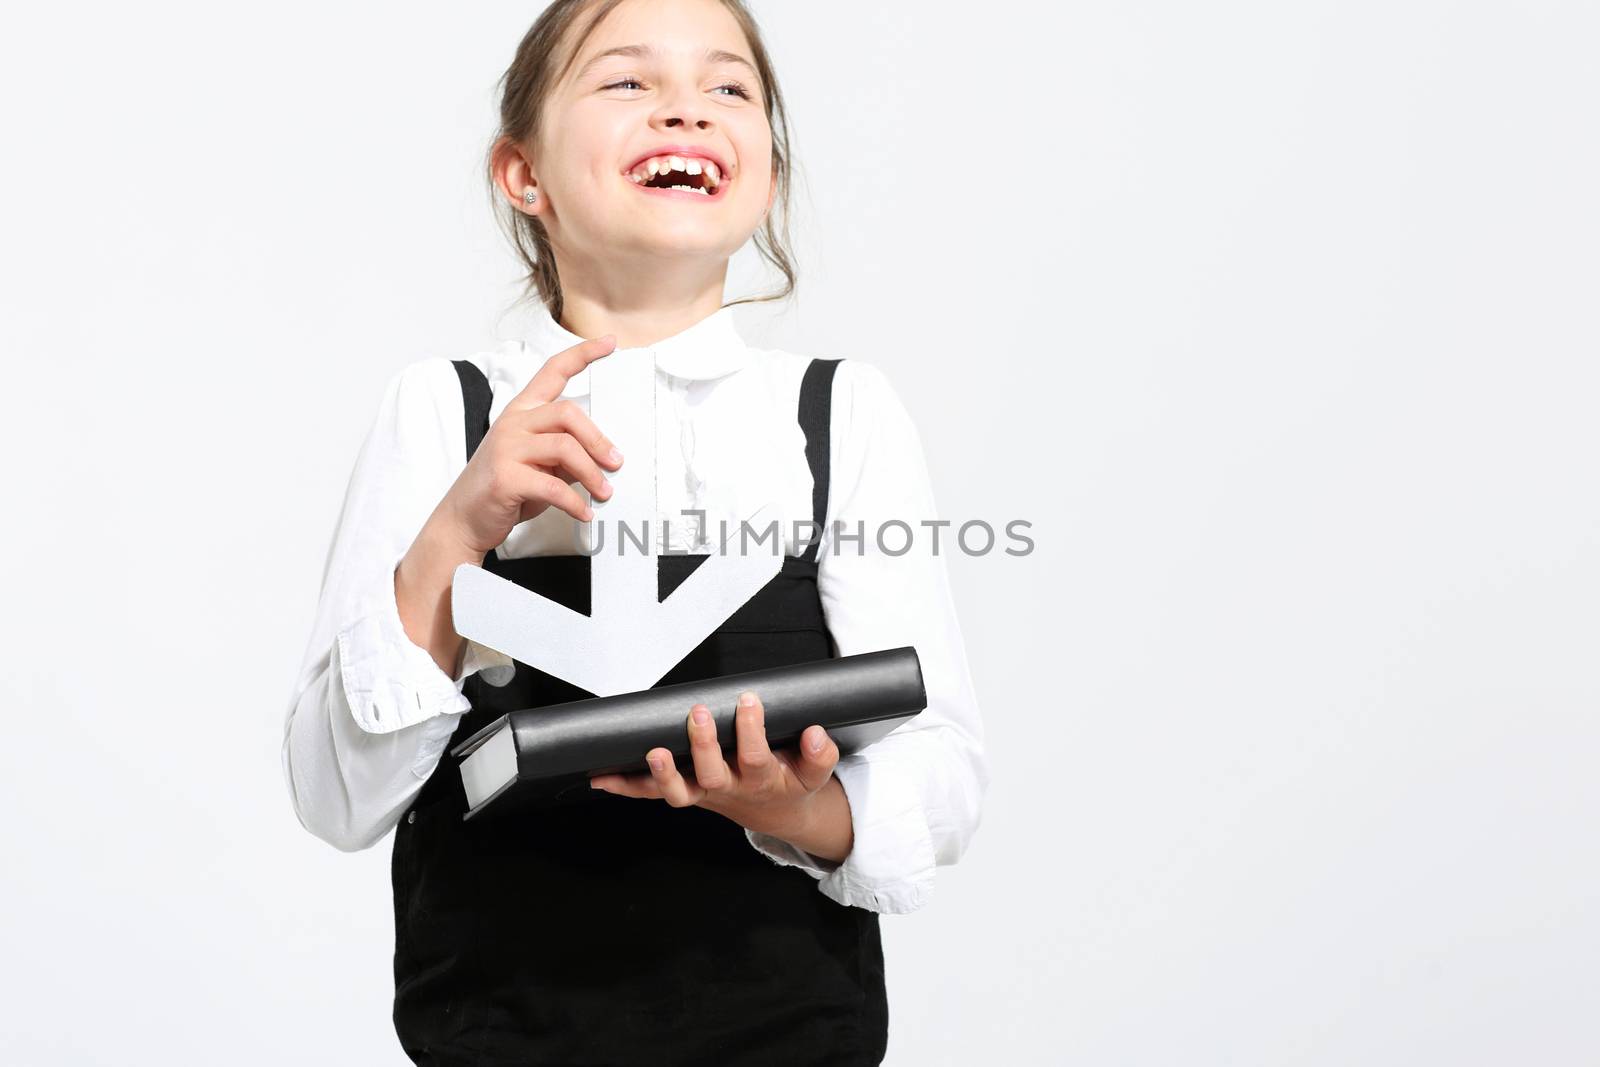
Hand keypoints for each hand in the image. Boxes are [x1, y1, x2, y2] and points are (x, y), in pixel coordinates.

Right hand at [429, 333, 624, 558]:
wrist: (464, 519)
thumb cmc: (506, 488)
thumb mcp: (539, 463)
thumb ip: (566, 453)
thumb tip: (605, 457)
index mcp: (522, 411)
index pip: (553, 371)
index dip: (583, 354)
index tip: (610, 343)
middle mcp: (513, 423)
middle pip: (567, 413)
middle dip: (598, 440)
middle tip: (616, 463)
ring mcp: (506, 448)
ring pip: (564, 447)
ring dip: (592, 473)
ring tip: (604, 492)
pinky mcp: (505, 477)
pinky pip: (552, 486)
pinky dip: (575, 502)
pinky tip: (584, 512)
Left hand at [589, 689, 841, 841]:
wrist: (773, 812)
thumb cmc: (789, 782)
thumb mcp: (814, 773)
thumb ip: (818, 754)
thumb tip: (815, 733)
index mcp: (762, 780)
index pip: (756, 757)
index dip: (751, 731)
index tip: (748, 700)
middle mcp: (727, 789)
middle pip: (712, 774)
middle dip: (703, 746)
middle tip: (699, 713)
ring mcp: (702, 793)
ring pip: (678, 792)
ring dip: (661, 775)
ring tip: (652, 752)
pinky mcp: (683, 791)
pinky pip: (651, 793)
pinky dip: (626, 786)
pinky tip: (601, 776)